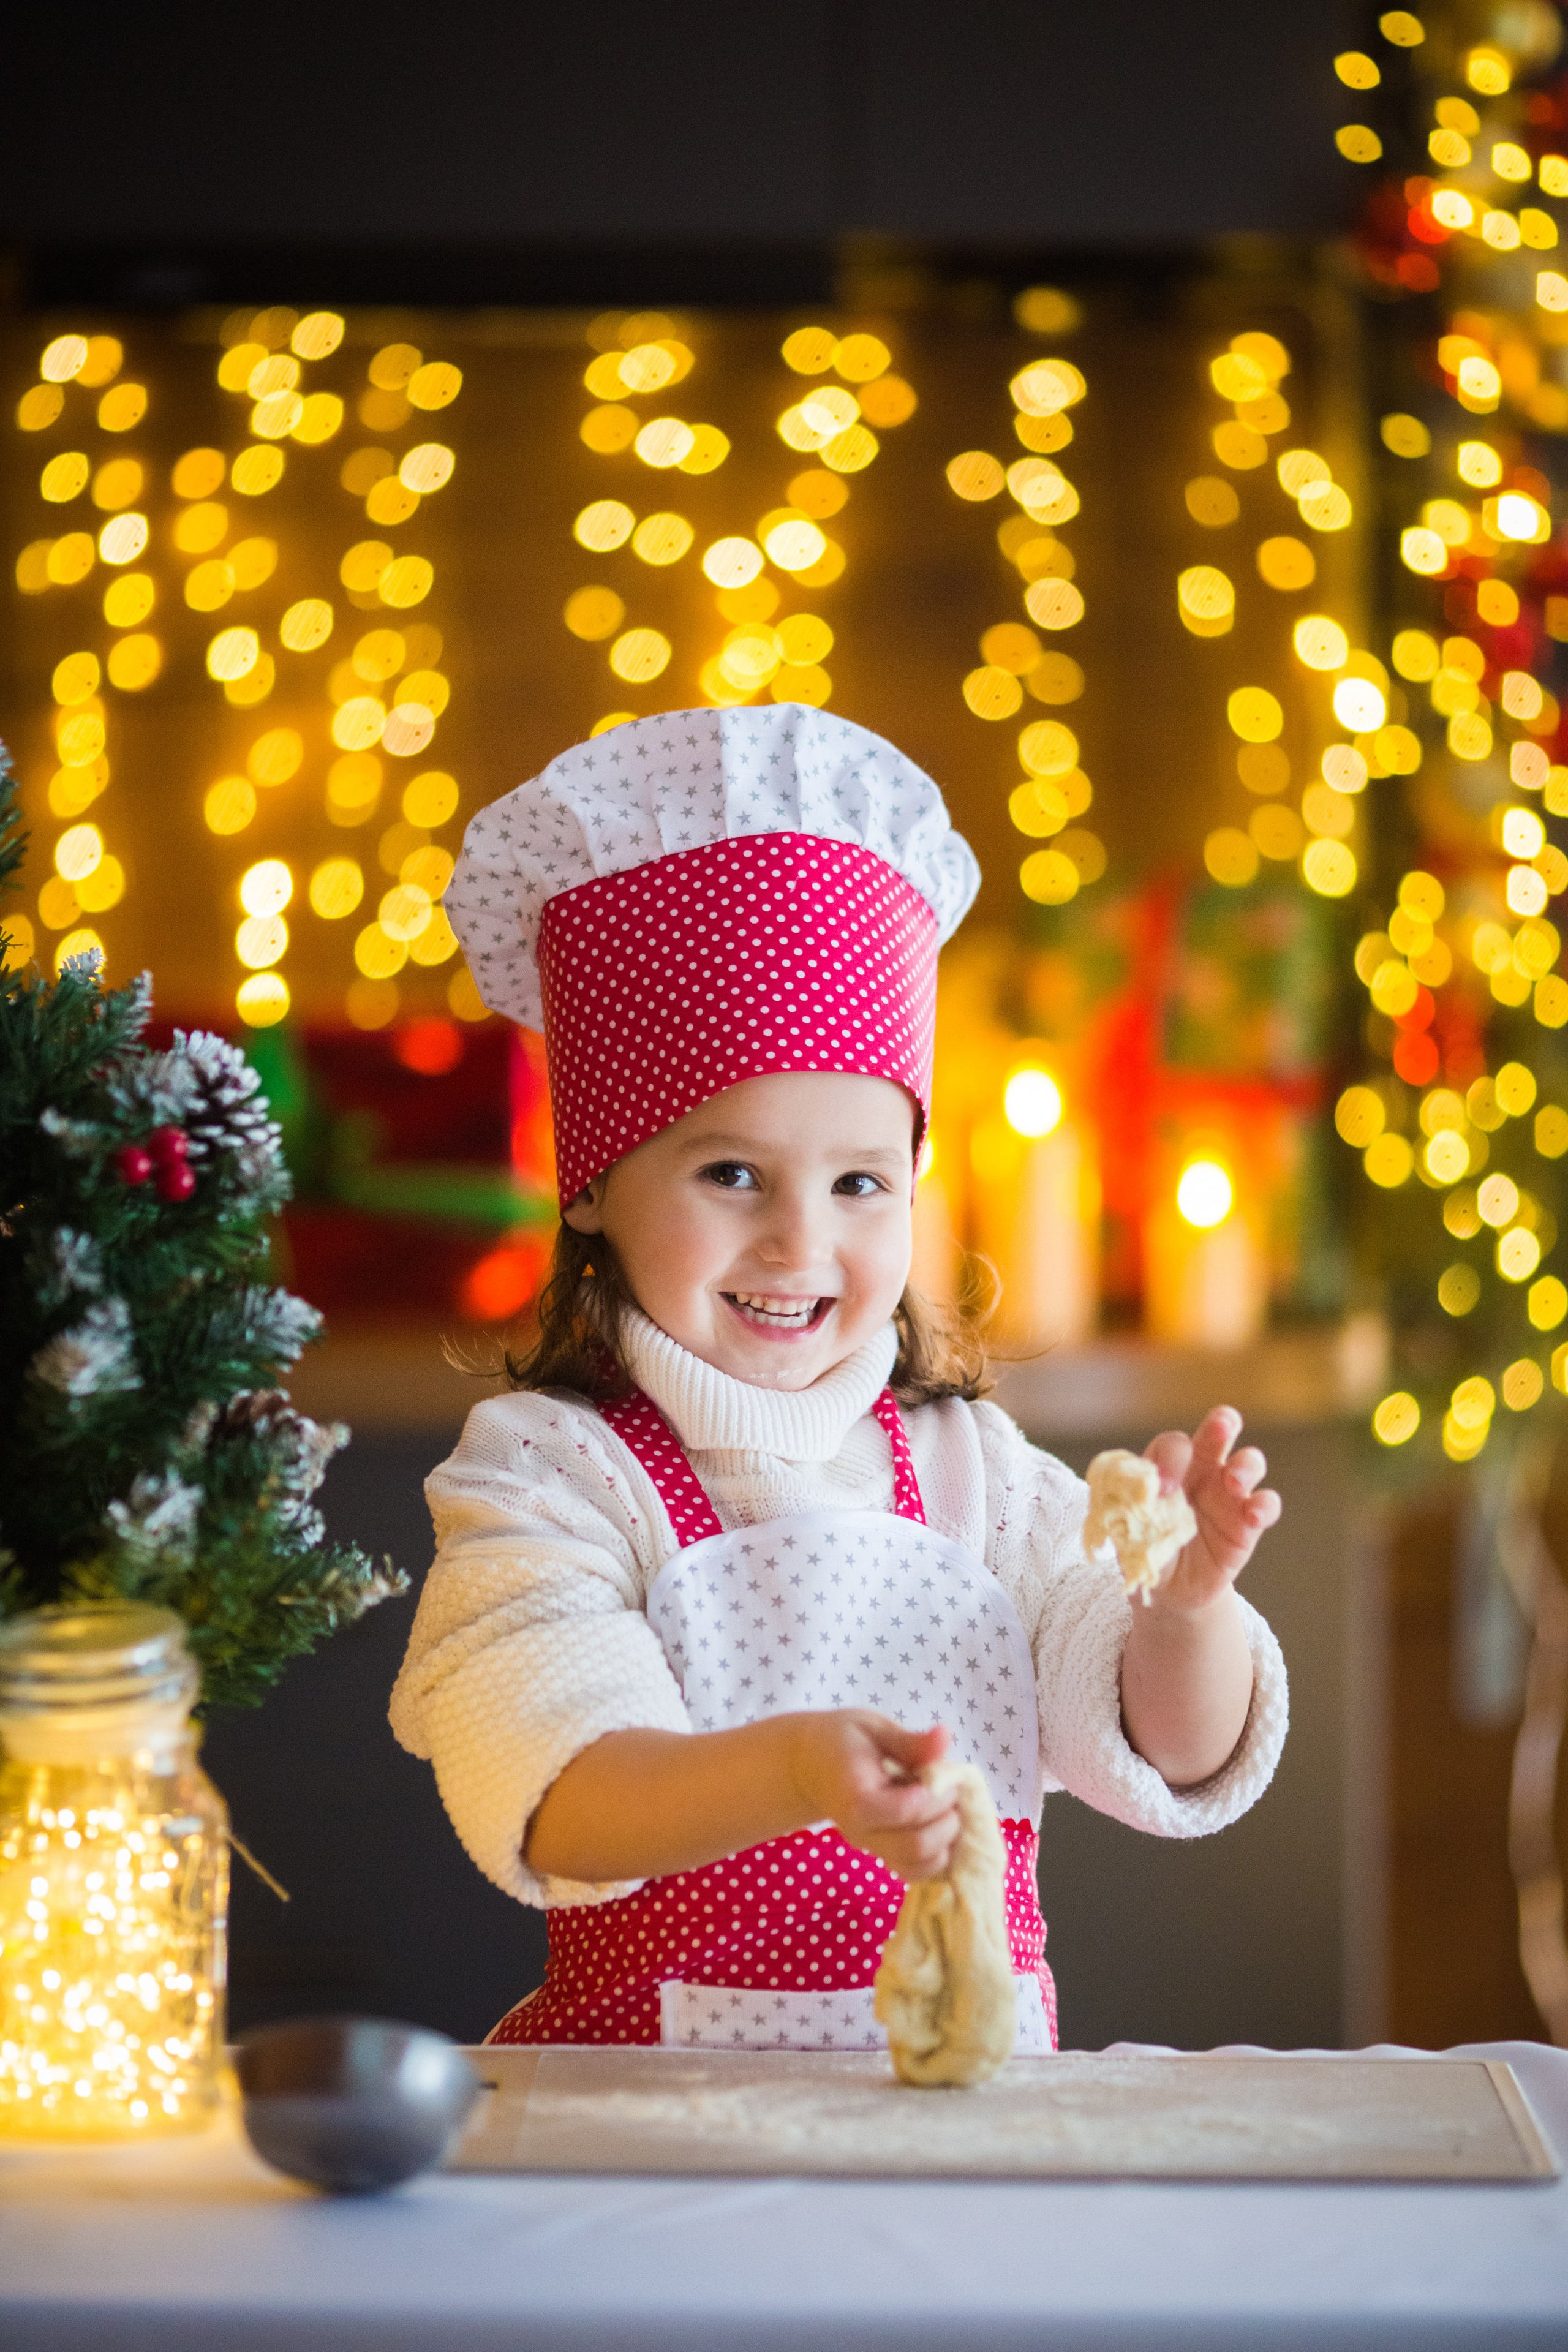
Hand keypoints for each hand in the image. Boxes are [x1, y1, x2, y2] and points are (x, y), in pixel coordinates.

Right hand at [787, 1712, 958, 1880]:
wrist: (808, 1766)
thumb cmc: (841, 1740)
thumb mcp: (873, 1728)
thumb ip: (911, 1741)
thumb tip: (946, 1736)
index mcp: (857, 1796)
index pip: (907, 1810)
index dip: (938, 1796)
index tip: (948, 1775)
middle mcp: (861, 1831)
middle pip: (916, 1846)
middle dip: (947, 1821)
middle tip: (951, 1794)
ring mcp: (869, 1848)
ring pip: (919, 1867)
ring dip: (946, 1841)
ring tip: (946, 1810)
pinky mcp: (879, 1856)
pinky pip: (914, 1872)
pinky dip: (937, 1857)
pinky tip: (939, 1827)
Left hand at [1143, 1406, 1280, 1616]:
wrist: (1168, 1589)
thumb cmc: (1145, 1547)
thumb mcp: (1130, 1529)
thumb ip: (1131, 1509)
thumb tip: (1137, 1493)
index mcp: (1169, 1466)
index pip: (1174, 1444)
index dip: (1170, 1458)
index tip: (1162, 1488)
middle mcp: (1203, 1471)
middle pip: (1219, 1431)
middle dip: (1222, 1423)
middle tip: (1220, 1427)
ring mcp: (1230, 1494)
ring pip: (1249, 1462)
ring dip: (1246, 1465)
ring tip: (1234, 1481)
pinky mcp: (1249, 1523)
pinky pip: (1266, 1504)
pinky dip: (1265, 1505)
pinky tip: (1254, 1515)